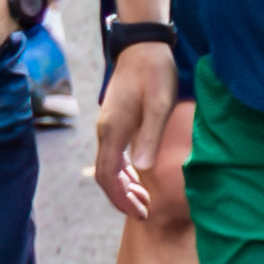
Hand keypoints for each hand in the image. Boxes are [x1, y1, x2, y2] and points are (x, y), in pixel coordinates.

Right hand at [92, 38, 178, 217]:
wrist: (143, 49)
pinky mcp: (115, 123)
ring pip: (108, 167)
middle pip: (104, 175)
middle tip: (144, 214)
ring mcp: (108, 128)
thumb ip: (150, 137)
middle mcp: (105, 131)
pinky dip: (124, 173)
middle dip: (121, 198)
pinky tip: (138, 179)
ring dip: (123, 187)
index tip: (140, 212)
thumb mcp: (159, 105)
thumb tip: (142, 169)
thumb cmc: (154, 74)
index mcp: (113, 130)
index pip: (108, 174)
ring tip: (144, 202)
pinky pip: (113, 156)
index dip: (121, 197)